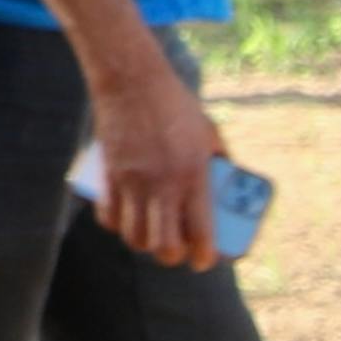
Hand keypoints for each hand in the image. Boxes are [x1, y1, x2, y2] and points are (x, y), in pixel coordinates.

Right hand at [87, 62, 233, 268]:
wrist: (132, 80)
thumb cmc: (177, 105)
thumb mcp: (209, 132)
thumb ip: (219, 161)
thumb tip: (230, 186)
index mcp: (193, 174)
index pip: (199, 233)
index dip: (203, 256)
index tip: (204, 260)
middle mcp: (162, 184)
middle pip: (163, 246)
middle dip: (172, 255)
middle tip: (178, 248)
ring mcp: (132, 182)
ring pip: (135, 238)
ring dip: (145, 243)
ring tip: (154, 234)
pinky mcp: (109, 176)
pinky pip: (109, 218)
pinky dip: (118, 226)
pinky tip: (127, 220)